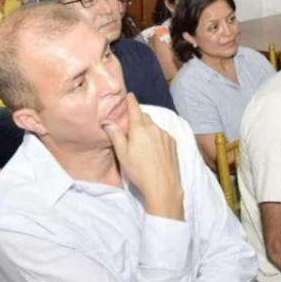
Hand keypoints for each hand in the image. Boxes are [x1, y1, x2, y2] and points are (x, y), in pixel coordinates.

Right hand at [102, 95, 181, 218]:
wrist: (163, 185)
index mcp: (140, 128)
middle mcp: (154, 128)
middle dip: (138, 116)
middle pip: (144, 117)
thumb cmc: (139, 170)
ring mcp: (165, 135)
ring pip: (154, 126)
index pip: (135, 109)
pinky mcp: (173, 143)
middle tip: (131, 122)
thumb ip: (115, 135)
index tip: (129, 95)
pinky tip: (153, 148)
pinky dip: (156, 136)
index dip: (131, 101)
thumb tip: (107, 122)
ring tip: (141, 139)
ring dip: (147, 128)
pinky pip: (162, 134)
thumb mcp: (122, 153)